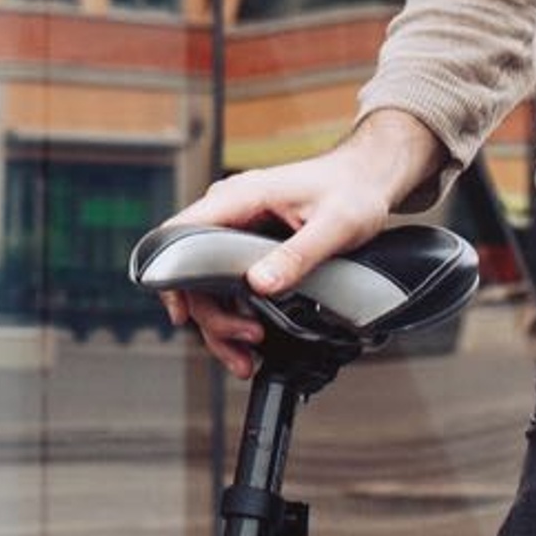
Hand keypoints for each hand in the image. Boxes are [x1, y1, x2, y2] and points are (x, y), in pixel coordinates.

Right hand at [158, 112, 443, 380]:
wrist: (366, 179)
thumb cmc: (352, 189)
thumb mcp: (334, 225)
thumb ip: (296, 255)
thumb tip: (260, 283)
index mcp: (240, 197)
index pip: (179, 234)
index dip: (170, 276)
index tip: (182, 313)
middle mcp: (230, 211)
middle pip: (192, 271)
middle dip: (213, 316)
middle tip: (246, 342)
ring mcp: (237, 227)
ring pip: (209, 283)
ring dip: (222, 323)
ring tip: (246, 357)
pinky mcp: (247, 243)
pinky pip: (227, 280)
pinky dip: (235, 312)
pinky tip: (251, 338)